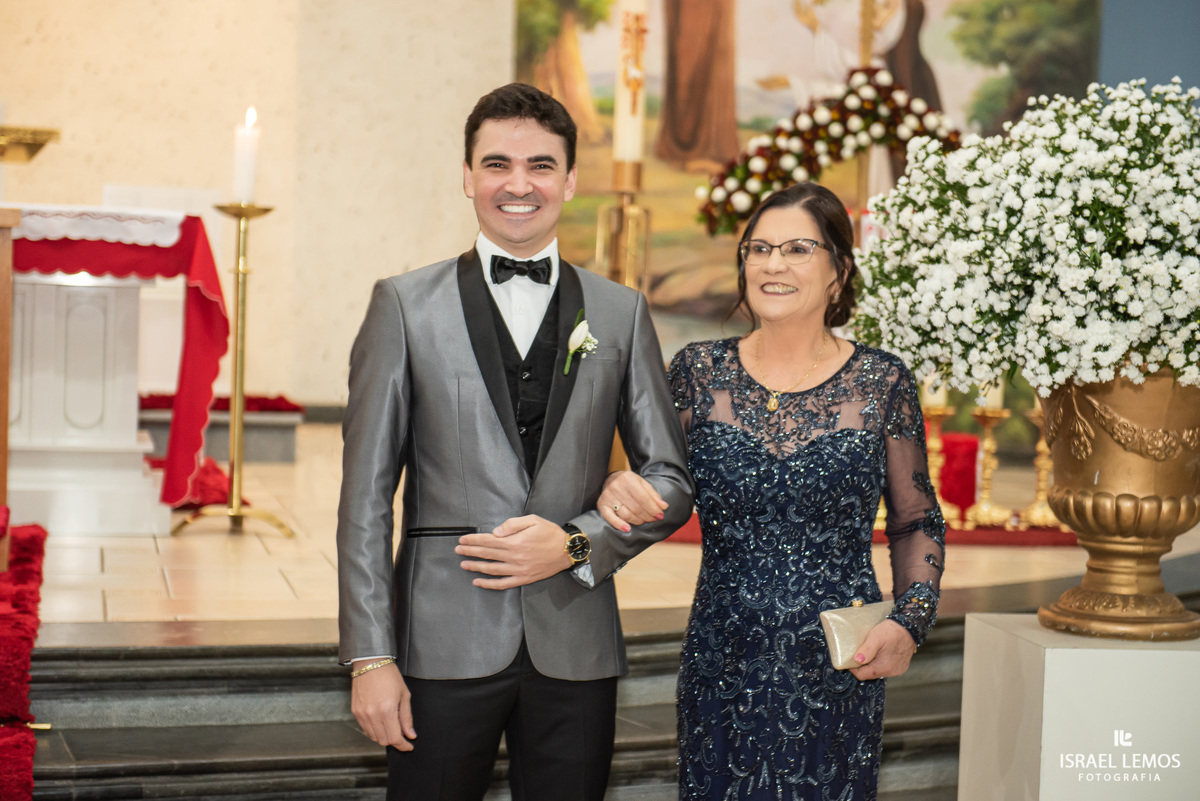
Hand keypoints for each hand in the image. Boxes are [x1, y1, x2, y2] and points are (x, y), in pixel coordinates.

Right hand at [351, 661, 415, 749]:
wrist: (370, 663)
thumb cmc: (389, 675)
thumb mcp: (404, 695)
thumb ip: (406, 717)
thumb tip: (410, 734)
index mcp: (387, 711)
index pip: (395, 738)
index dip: (403, 745)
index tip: (409, 746)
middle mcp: (372, 715)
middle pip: (384, 740)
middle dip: (395, 741)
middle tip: (402, 735)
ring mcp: (362, 714)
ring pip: (373, 737)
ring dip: (384, 736)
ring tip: (392, 727)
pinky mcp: (355, 711)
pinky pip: (365, 729)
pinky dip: (374, 730)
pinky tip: (381, 722)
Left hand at [456, 515, 572, 589]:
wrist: (567, 551)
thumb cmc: (550, 533)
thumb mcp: (533, 520)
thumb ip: (512, 525)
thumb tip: (495, 532)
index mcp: (515, 542)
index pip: (488, 541)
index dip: (474, 540)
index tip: (463, 539)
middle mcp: (514, 557)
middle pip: (487, 554)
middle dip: (470, 551)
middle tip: (458, 550)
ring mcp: (518, 570)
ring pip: (491, 569)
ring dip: (476, 567)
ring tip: (464, 564)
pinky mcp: (523, 579)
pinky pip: (503, 583)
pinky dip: (489, 584)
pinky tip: (478, 582)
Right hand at [597, 471, 667, 531]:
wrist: (611, 479)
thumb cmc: (629, 483)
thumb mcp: (642, 484)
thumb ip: (653, 495)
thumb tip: (663, 507)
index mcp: (628, 479)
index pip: (643, 498)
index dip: (653, 509)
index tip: (660, 515)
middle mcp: (616, 487)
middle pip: (636, 508)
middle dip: (647, 516)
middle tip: (653, 519)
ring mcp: (608, 496)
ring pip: (626, 515)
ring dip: (637, 521)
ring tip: (643, 520)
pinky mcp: (601, 505)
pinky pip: (610, 518)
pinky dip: (619, 525)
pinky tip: (627, 529)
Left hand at [848, 619, 917, 680]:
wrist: (909, 627)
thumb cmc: (892, 631)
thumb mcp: (876, 637)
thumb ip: (867, 649)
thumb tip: (857, 660)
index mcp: (883, 667)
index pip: (862, 675)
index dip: (853, 669)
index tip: (849, 660)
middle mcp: (891, 672)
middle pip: (870, 674)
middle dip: (862, 666)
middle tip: (858, 654)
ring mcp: (897, 670)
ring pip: (878, 671)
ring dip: (871, 664)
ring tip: (869, 653)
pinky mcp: (901, 667)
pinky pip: (886, 669)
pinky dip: (880, 663)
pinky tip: (879, 654)